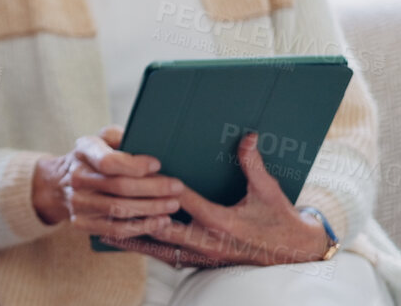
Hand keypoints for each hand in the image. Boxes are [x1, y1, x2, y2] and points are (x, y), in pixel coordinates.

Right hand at [33, 126, 183, 238]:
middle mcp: (77, 178)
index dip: (135, 165)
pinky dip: (142, 227)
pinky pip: (115, 230)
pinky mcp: (82, 223)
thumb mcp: (102, 139)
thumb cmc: (94, 158)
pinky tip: (160, 221)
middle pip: (119, 187)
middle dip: (154, 188)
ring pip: (120, 210)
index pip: (108, 161)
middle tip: (177, 187)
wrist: (61, 182)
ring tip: (173, 204)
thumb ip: (120, 137)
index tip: (157, 165)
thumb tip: (145, 142)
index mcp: (83, 151)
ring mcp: (77, 203)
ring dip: (151, 209)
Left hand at [101, 133, 332, 267]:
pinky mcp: (203, 264)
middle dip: (136, 215)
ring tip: (104, 227)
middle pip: (160, 227)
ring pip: (159, 249)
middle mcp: (208, 242)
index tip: (136, 172)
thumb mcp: (269, 191)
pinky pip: (169, 258)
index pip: (181, 201)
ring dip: (134, 239)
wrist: (296, 255)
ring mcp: (204, 256)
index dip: (158, 187)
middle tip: (109, 201)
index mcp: (221, 222)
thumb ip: (253, 164)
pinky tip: (129, 242)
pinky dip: (149, 250)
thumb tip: (248, 136)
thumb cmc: (281, 220)